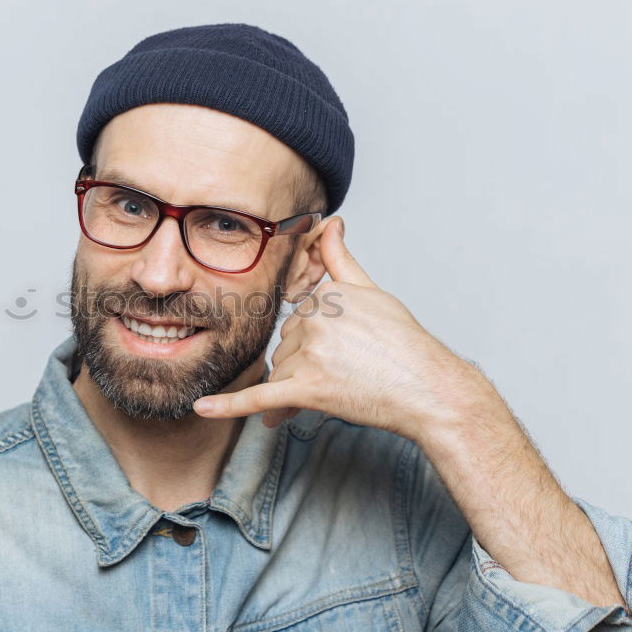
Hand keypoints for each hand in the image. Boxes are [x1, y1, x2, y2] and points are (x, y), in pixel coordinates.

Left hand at [193, 217, 491, 441]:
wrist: (430, 390)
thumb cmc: (405, 345)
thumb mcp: (373, 292)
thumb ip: (340, 260)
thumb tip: (330, 223)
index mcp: (324, 296)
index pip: (297, 322)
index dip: (315, 345)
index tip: (345, 354)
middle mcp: (315, 321)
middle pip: (285, 349)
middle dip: (305, 368)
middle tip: (349, 377)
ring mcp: (311, 355)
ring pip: (280, 374)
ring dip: (295, 391)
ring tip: (341, 394)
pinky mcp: (309, 389)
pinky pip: (260, 397)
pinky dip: (228, 406)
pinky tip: (201, 409)